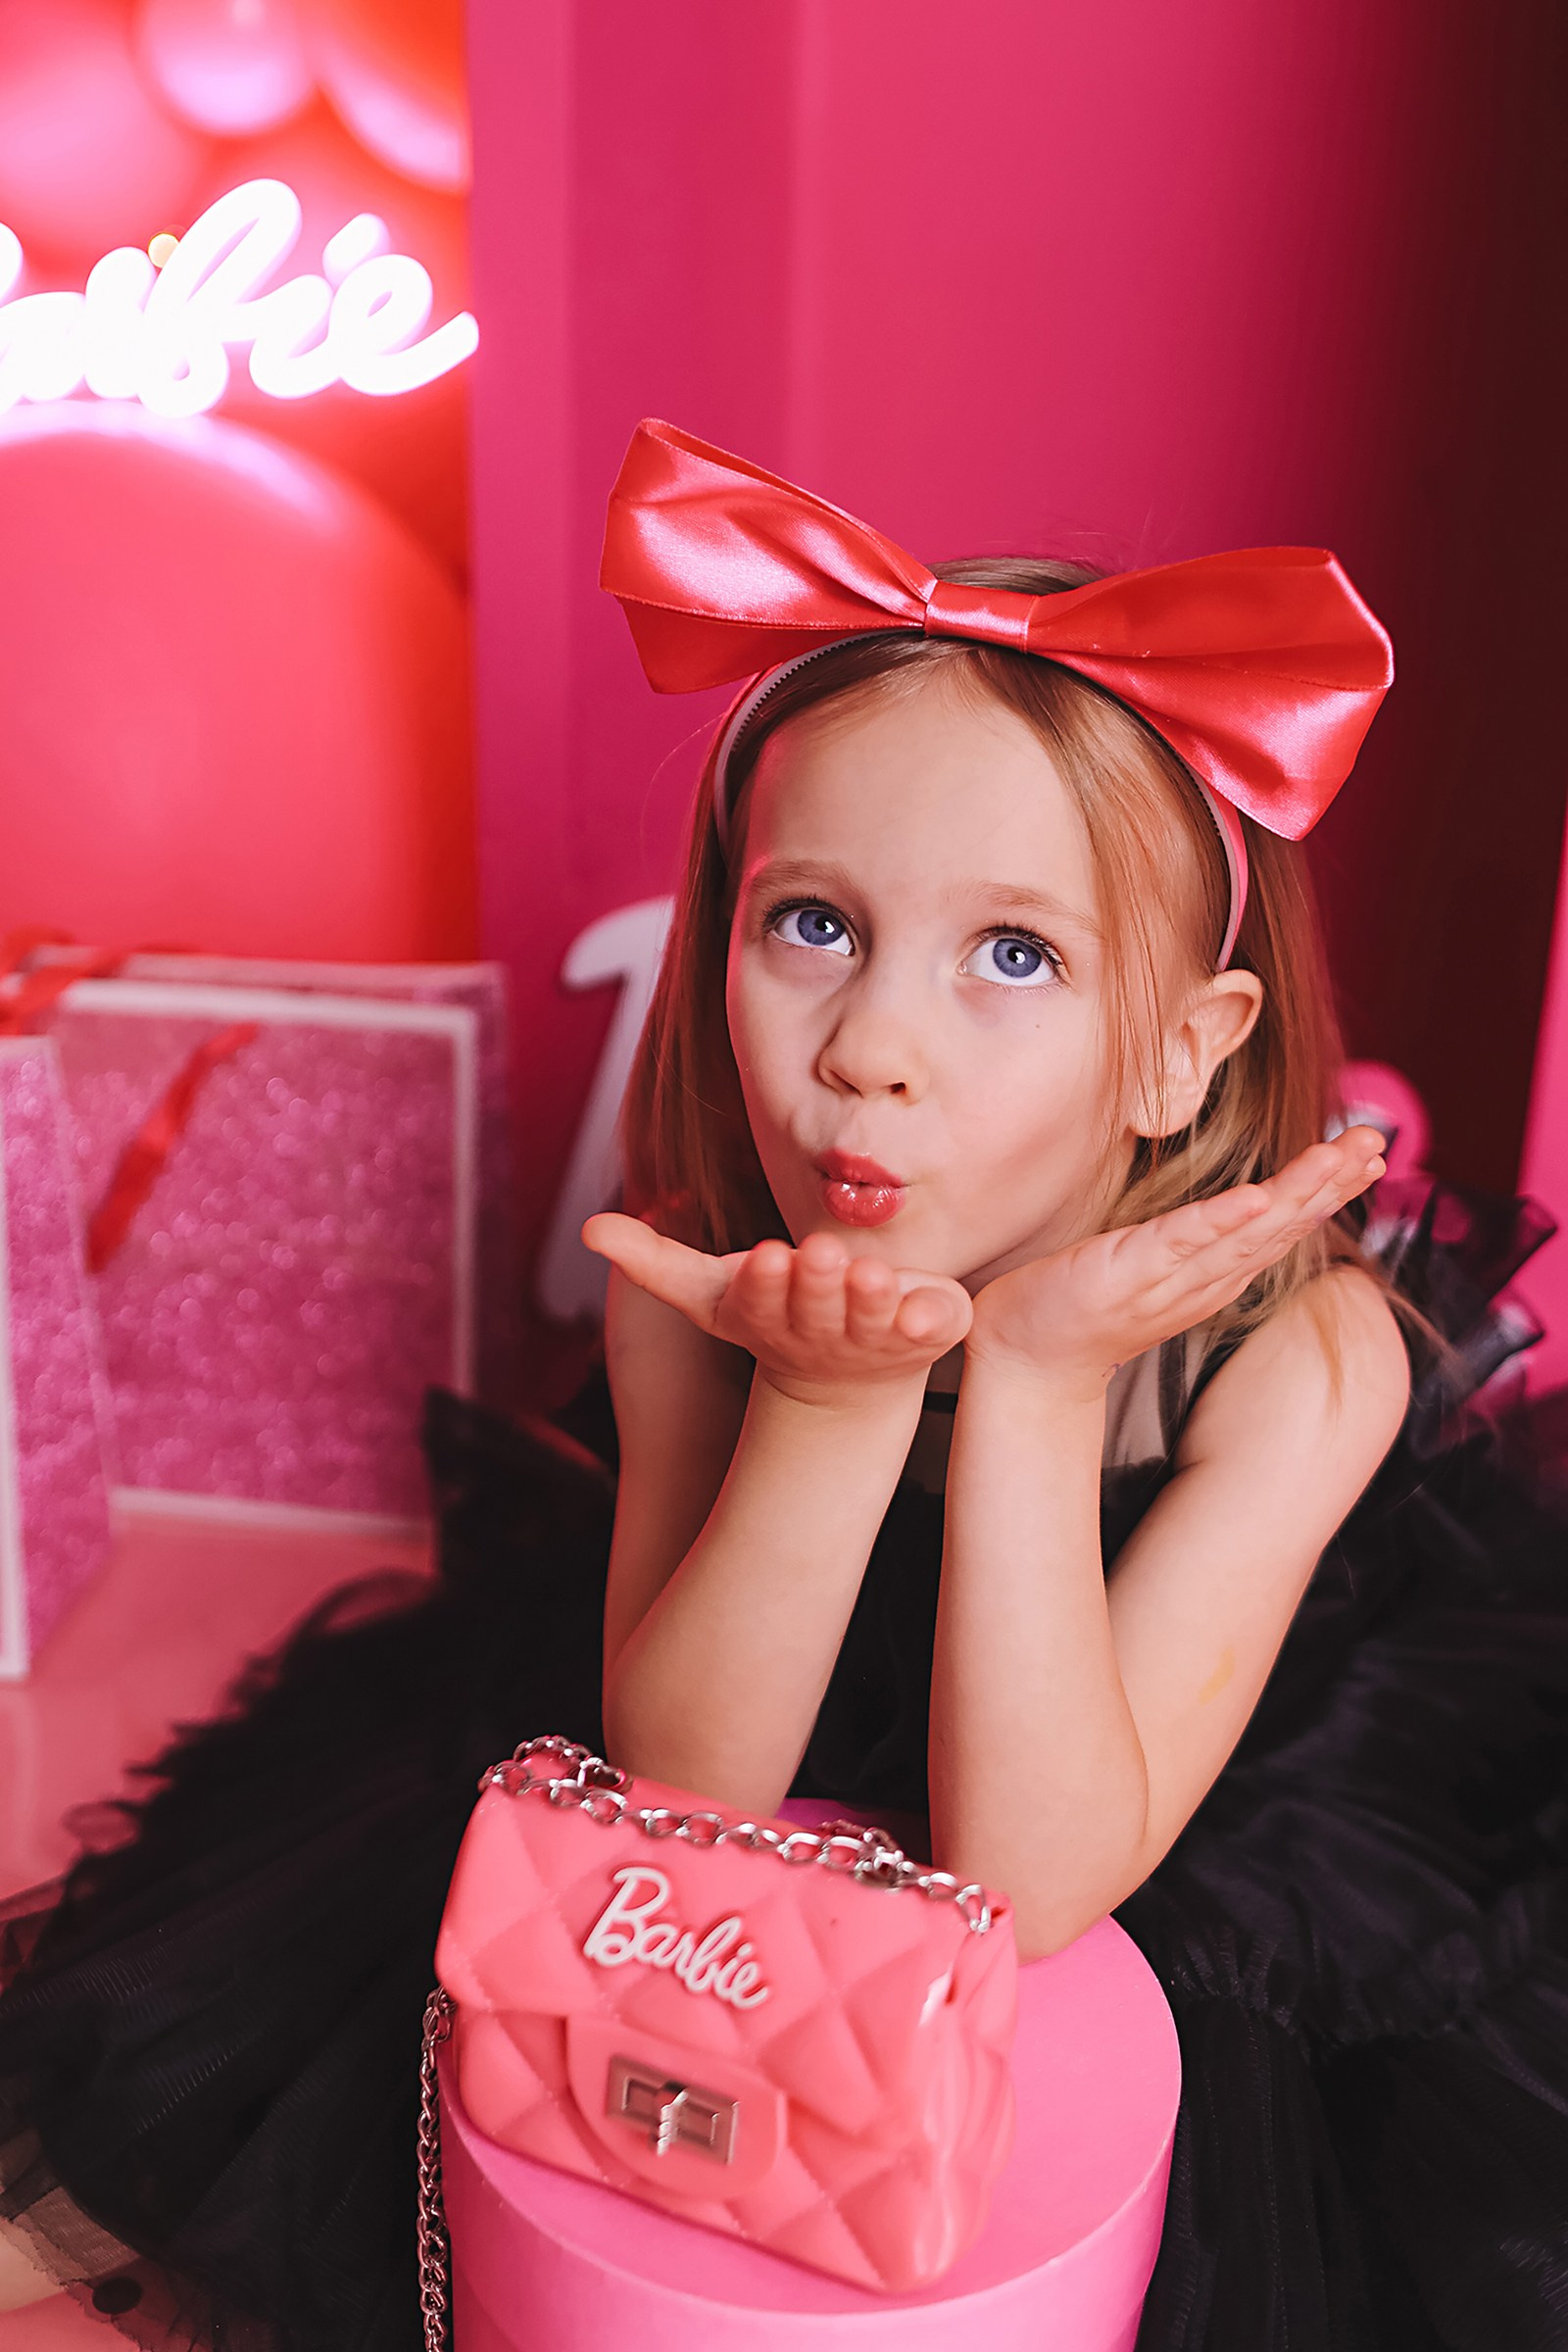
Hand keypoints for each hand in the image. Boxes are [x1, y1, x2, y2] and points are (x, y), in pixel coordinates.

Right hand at [583, 1214, 972, 1407]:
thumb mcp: (712, 1293)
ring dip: (871, 1302)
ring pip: (872, 1321)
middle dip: (816, 1285)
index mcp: (769, 1317)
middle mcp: (820, 1332)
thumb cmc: (775, 1313)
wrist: (847, 1380)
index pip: (762, 1302)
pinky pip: (929, 1329)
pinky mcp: (924, 1336)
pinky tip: (929, 1305)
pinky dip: (929, 1319)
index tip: (766, 1258)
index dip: (766, 1285)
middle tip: (818, 1254)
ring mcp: (874, 1338)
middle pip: (816, 1308)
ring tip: (872, 1278)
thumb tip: (589, 1229)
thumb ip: (655, 1261)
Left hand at [967, 1125, 1387, 1396]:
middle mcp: (1204, 1278)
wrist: (1027, 1357)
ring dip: (1298, 1193)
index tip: (1370, 1154)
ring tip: (1340, 1157)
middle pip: (1282, 1225)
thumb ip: (1192, 1239)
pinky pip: (1182, 1243)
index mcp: (1212, 1273)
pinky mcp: (1130, 1272)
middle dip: (1333, 1182)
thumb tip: (1227, 1206)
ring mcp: (1170, 1277)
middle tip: (1378, 1140)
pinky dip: (1223, 1221)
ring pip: (1248, 1231)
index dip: (1329, 1189)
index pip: (1283, 1225)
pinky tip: (1260, 1198)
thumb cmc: (1083, 1303)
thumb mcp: (1152, 1265)